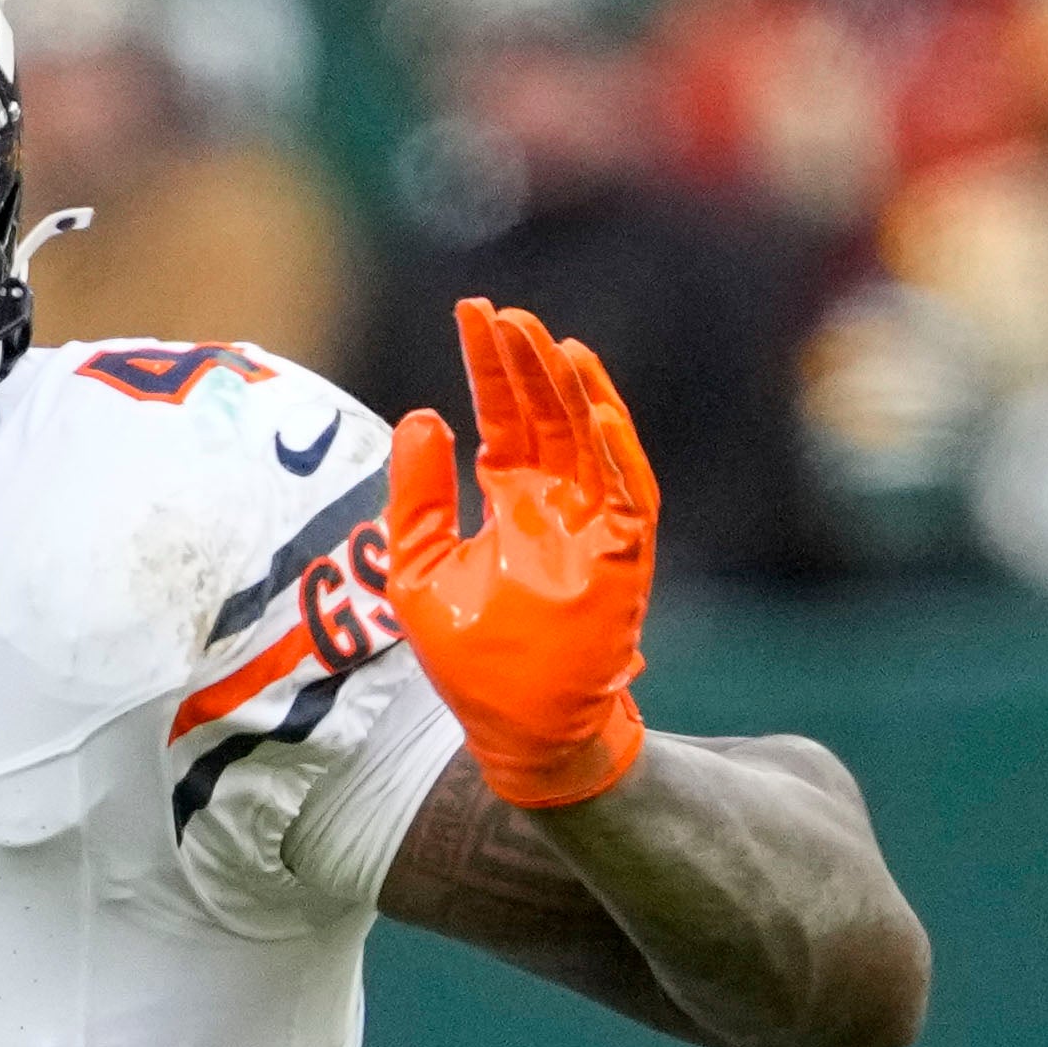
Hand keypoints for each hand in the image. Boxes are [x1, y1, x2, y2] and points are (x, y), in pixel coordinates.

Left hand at [381, 297, 658, 812]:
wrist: (521, 735)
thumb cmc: (475, 664)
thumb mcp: (420, 571)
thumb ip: (417, 497)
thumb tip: (422, 415)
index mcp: (511, 500)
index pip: (504, 414)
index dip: (490, 364)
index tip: (473, 311)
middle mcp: (556, 503)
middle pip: (547, 413)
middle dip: (526, 362)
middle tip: (503, 313)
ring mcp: (595, 526)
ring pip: (591, 439)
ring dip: (573, 389)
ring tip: (549, 341)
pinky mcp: (624, 557)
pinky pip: (630, 491)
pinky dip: (617, 450)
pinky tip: (595, 407)